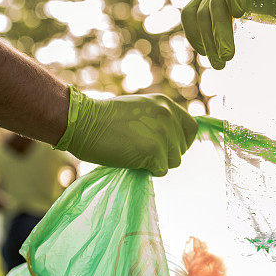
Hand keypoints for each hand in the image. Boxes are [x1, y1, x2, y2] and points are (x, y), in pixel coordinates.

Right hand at [55, 86, 197, 175]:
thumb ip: (159, 120)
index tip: (166, 147)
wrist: (83, 122)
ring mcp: (162, 133)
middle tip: (141, 149)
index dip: (181, 141)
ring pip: (174, 161)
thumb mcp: (140, 110)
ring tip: (135, 153)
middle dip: (165, 154)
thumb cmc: (104, 119)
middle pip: (182, 149)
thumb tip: (172, 141)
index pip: (192, 128)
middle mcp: (168, 116)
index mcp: (166, 104)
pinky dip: (147, 170)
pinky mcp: (153, 150)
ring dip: (157, 163)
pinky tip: (131, 159)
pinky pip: (160, 171)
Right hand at [181, 0, 275, 69]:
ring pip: (198, 14)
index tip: (240, 12)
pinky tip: (204, 53)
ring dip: (206, 41)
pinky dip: (193, 35)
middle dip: (219, 32)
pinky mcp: (198, 5)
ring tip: (219, 64)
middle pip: (214, 4)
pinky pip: (189, 18)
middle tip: (228, 57)